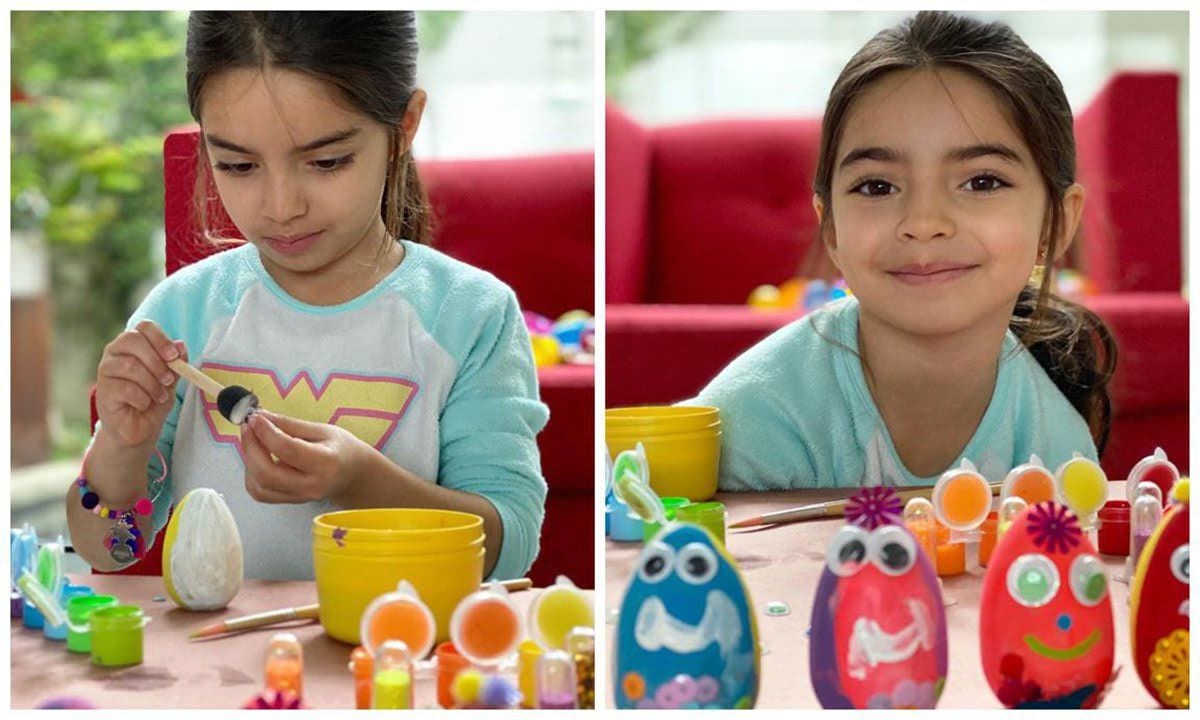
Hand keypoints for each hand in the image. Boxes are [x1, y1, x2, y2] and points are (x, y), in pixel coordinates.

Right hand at [95, 320, 186, 447]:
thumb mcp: (170, 380)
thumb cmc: (153, 399)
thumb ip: (175, 363)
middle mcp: (116, 352)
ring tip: (159, 396)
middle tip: (168, 379)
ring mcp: (106, 370)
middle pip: (132, 340)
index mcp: (134, 344)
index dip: (160, 339)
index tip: (174, 356)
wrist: (139, 428)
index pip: (144, 327)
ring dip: (152, 383)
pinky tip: (144, 404)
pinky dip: (142, 398)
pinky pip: (125, 387)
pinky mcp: (103, 390)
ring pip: (130, 365)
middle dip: (156, 361)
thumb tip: (181, 345)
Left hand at [239, 409, 371, 503]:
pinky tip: (258, 458)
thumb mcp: (321, 429)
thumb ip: (289, 424)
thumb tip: (260, 416)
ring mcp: (300, 497)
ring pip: (259, 487)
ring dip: (249, 461)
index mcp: (325, 463)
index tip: (255, 417)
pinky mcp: (290, 501)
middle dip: (251, 448)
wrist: (353, 475)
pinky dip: (252, 474)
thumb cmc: (341, 448)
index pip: (287, 449)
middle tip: (248, 427)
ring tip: (253, 440)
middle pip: (267, 474)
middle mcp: (311, 485)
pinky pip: (260, 493)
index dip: (266, 432)